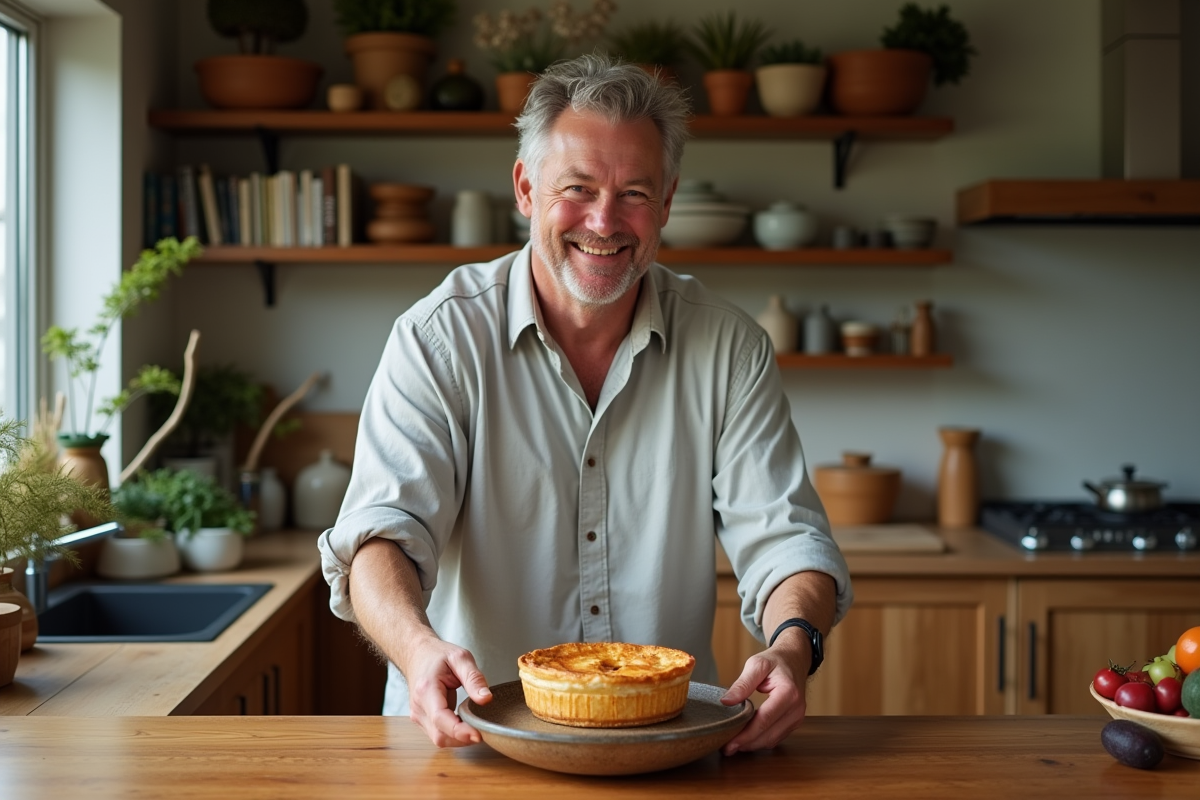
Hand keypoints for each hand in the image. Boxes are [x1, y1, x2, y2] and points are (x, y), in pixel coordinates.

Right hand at [402, 635, 492, 747]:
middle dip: (463, 738)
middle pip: (440, 735)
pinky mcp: (422, 720)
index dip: (459, 731)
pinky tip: (466, 725)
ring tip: (476, 727)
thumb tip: (487, 699)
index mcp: (426, 689)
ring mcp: (418, 715)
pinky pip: (439, 734)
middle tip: (484, 730)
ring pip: (439, 739)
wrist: (416, 654)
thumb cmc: (438, 655)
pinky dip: (454, 735)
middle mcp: (418, 706)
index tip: (479, 735)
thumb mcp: (460, 658)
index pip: (440, 718)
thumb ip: (474, 678)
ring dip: (459, 739)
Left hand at [717, 637, 810, 754]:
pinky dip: (761, 741)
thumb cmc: (775, 661)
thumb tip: (726, 702)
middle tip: (726, 749)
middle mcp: (796, 708)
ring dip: (753, 745)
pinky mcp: (794, 722)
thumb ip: (742, 683)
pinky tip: (747, 740)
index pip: (764, 720)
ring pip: (772, 740)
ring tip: (733, 746)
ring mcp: (797, 717)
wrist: (794, 660)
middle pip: (769, 735)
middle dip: (746, 744)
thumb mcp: (757, 664)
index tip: (728, 743)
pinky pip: (776, 737)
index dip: (745, 735)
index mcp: (788, 693)